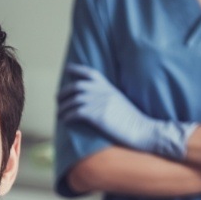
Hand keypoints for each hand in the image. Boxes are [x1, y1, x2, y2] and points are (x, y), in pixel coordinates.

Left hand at [58, 64, 196, 159]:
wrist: (143, 130)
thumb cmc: (132, 121)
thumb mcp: (120, 102)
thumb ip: (107, 97)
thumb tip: (93, 101)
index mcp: (109, 88)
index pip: (90, 73)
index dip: (77, 70)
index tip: (67, 69)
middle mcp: (103, 92)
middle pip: (77, 86)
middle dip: (64, 92)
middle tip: (57, 99)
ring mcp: (100, 103)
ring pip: (74, 101)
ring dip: (63, 107)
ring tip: (59, 113)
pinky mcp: (98, 116)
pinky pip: (76, 113)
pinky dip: (67, 116)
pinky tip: (65, 120)